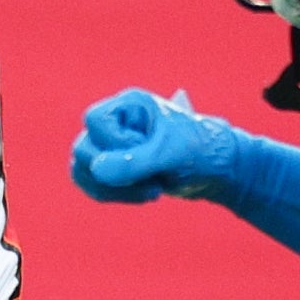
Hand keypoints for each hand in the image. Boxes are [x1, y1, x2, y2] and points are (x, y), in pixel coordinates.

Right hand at [70, 88, 237, 205]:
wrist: (216, 170)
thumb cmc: (199, 151)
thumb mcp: (169, 154)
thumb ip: (133, 162)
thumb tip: (96, 170)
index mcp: (130, 105)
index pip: (96, 121)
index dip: (115, 144)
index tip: (147, 152)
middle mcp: (115, 122)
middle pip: (84, 149)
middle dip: (116, 174)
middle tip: (153, 180)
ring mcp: (111, 145)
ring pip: (83, 170)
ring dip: (113, 189)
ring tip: (152, 190)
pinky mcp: (112, 166)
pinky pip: (90, 183)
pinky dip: (113, 195)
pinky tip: (144, 194)